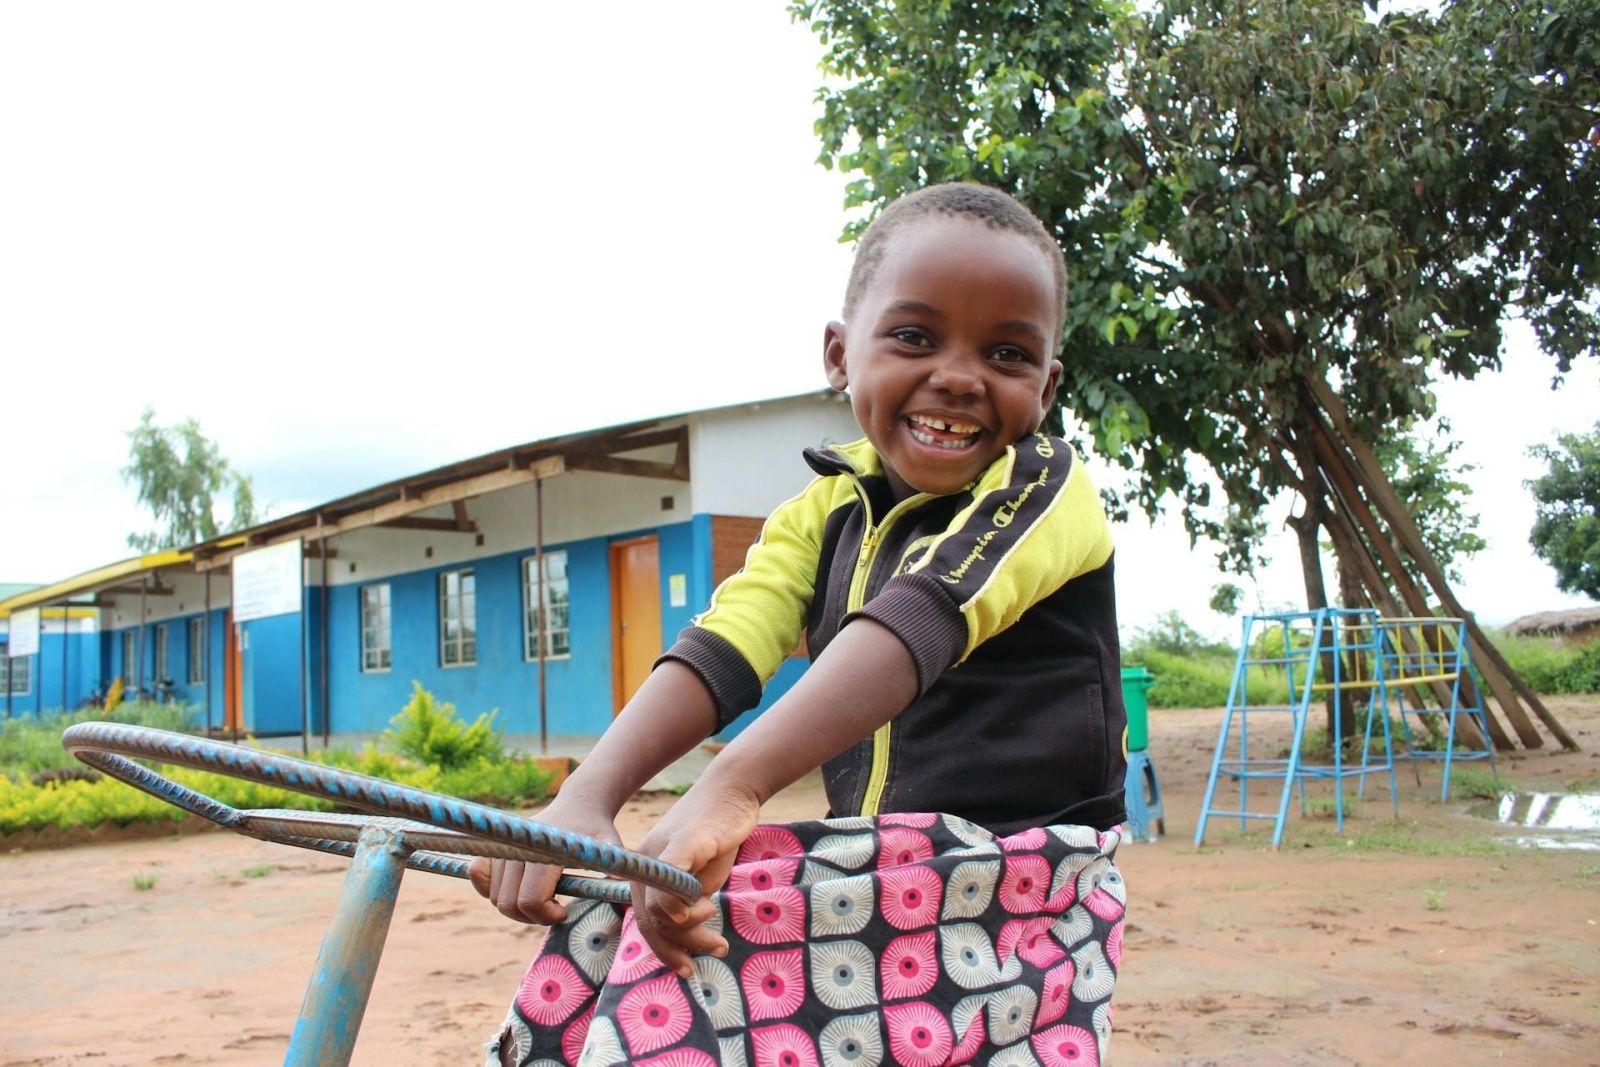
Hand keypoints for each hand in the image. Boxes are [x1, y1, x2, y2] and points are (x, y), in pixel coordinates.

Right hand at [467, 798, 620, 925]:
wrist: (578, 805)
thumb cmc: (596, 830)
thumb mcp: (609, 847)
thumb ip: (615, 864)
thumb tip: (622, 884)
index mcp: (543, 853)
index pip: (530, 901)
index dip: (545, 915)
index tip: (565, 910)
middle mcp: (516, 850)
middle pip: (508, 905)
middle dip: (532, 917)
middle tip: (555, 909)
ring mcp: (501, 847)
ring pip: (495, 897)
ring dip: (517, 907)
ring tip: (544, 897)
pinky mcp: (493, 846)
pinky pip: (478, 875)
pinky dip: (491, 889)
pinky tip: (516, 888)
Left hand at [630, 771, 761, 977]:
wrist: (731, 790)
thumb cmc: (716, 834)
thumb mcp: (699, 876)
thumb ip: (687, 901)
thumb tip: (684, 932)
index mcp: (645, 874)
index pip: (646, 922)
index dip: (663, 950)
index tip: (685, 967)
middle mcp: (644, 865)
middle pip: (652, 921)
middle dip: (679, 947)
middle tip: (712, 951)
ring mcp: (659, 854)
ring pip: (661, 909)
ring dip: (690, 931)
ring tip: (717, 939)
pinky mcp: (679, 844)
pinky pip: (670, 881)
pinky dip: (677, 904)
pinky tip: (695, 913)